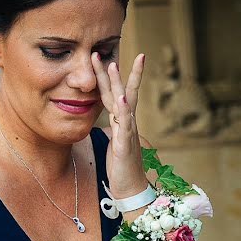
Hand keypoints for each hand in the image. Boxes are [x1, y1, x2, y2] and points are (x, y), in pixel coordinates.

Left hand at [92, 52, 146, 196]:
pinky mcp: (126, 144)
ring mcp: (128, 131)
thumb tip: (109, 116)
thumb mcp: (114, 141)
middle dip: (115, 71)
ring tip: (114, 65)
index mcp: (121, 121)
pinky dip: (125, 111)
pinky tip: (123, 99)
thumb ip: (113, 126)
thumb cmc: (122, 166)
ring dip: (118, 83)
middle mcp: (127, 122)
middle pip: (121, 91)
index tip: (109, 55)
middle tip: (109, 50)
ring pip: (124, 102)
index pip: (116, 93)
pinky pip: (125, 125)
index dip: (112, 75)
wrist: (131, 189)